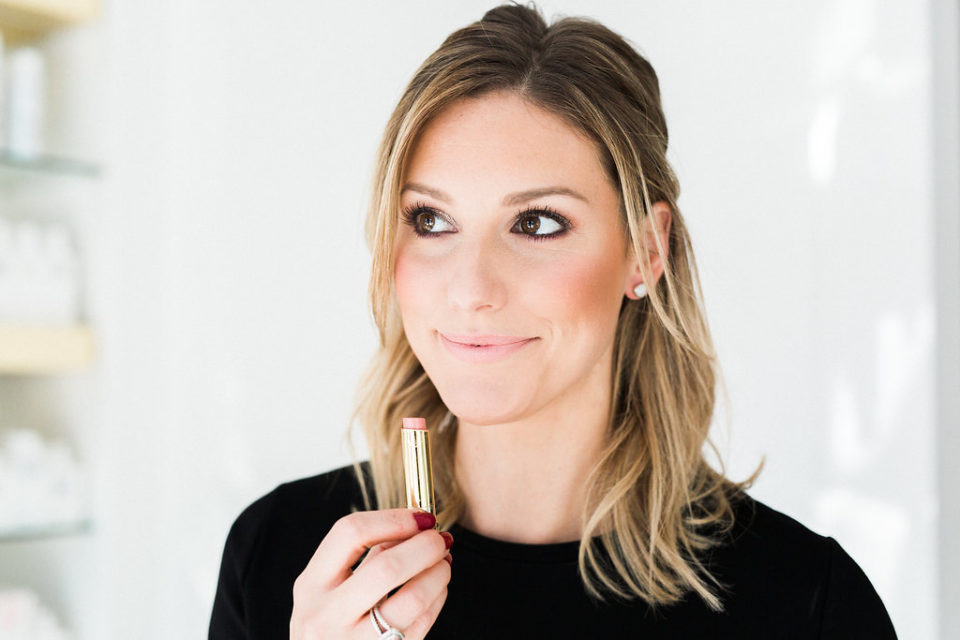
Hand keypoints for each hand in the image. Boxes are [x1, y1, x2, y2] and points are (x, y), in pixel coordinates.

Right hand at [290, 508, 452, 638]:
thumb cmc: (330, 629)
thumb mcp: (331, 592)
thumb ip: (365, 559)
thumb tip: (412, 525)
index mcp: (310, 586)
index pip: (350, 533)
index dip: (394, 519)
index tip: (421, 516)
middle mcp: (325, 615)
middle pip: (388, 566)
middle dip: (425, 546)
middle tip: (442, 539)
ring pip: (412, 597)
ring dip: (438, 573)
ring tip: (444, 563)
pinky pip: (421, 624)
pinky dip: (437, 599)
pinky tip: (438, 589)